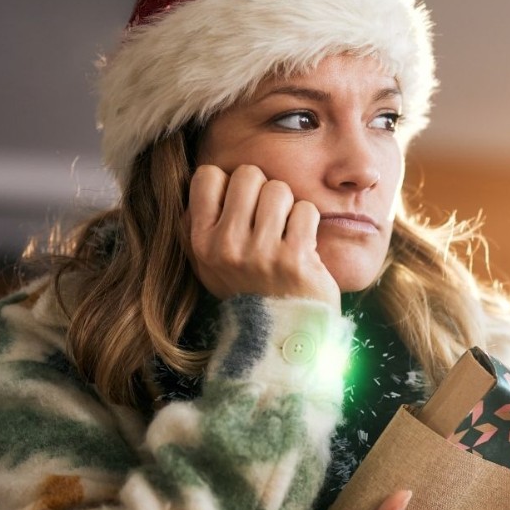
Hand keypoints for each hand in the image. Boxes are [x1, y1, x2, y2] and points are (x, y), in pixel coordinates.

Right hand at [184, 163, 340, 304]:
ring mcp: (260, 253)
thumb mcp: (210, 263)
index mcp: (200, 241)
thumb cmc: (250, 290)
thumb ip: (202, 223)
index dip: (230, 183)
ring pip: (279, 189)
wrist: (280, 335)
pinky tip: (303, 245)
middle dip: (264, 190)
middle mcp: (226, 246)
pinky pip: (305, 210)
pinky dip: (308, 222)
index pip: (208, 175)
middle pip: (247, 174)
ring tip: (286, 233)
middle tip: (269, 219)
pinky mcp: (294, 259)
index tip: (241, 207)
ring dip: (289, 206)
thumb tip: (209, 177)